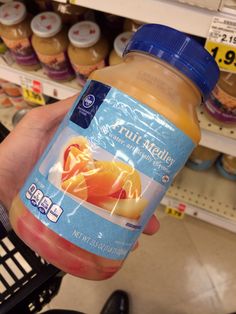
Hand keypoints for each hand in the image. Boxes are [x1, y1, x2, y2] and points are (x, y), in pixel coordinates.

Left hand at [0, 97, 158, 235]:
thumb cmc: (15, 151)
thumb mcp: (39, 124)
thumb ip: (61, 111)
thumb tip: (91, 94)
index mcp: (82, 158)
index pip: (115, 164)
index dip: (134, 169)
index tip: (154, 173)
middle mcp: (84, 181)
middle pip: (116, 193)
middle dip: (138, 204)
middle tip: (153, 216)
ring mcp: (76, 202)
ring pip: (107, 215)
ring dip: (128, 225)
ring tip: (145, 233)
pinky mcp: (65, 219)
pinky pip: (89, 229)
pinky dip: (106, 238)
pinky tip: (122, 246)